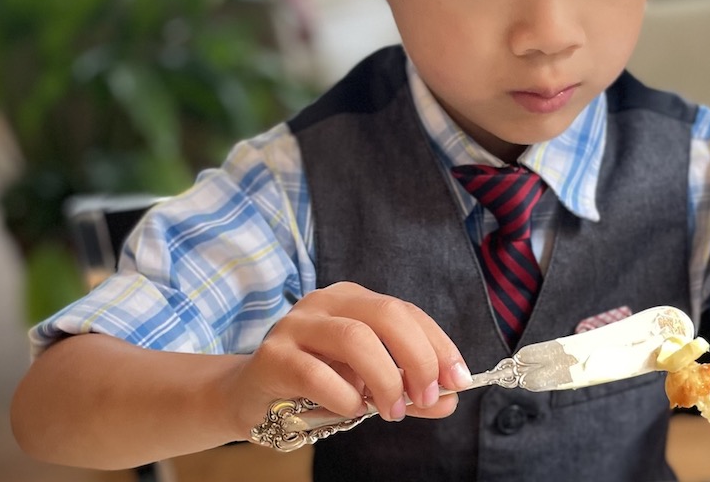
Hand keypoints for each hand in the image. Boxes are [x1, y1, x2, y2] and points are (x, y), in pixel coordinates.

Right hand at [222, 282, 472, 438]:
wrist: (250, 398)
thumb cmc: (315, 386)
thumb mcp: (368, 385)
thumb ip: (408, 389)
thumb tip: (451, 400)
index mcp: (353, 299)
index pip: (408, 312)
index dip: (438, 345)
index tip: (459, 380)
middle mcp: (325, 302)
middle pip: (386, 314)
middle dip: (417, 358)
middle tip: (426, 397)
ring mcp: (295, 325)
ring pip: (354, 338)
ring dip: (384, 379)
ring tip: (392, 411)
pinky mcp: (271, 356)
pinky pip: (316, 373)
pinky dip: (344, 396)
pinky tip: (352, 410)